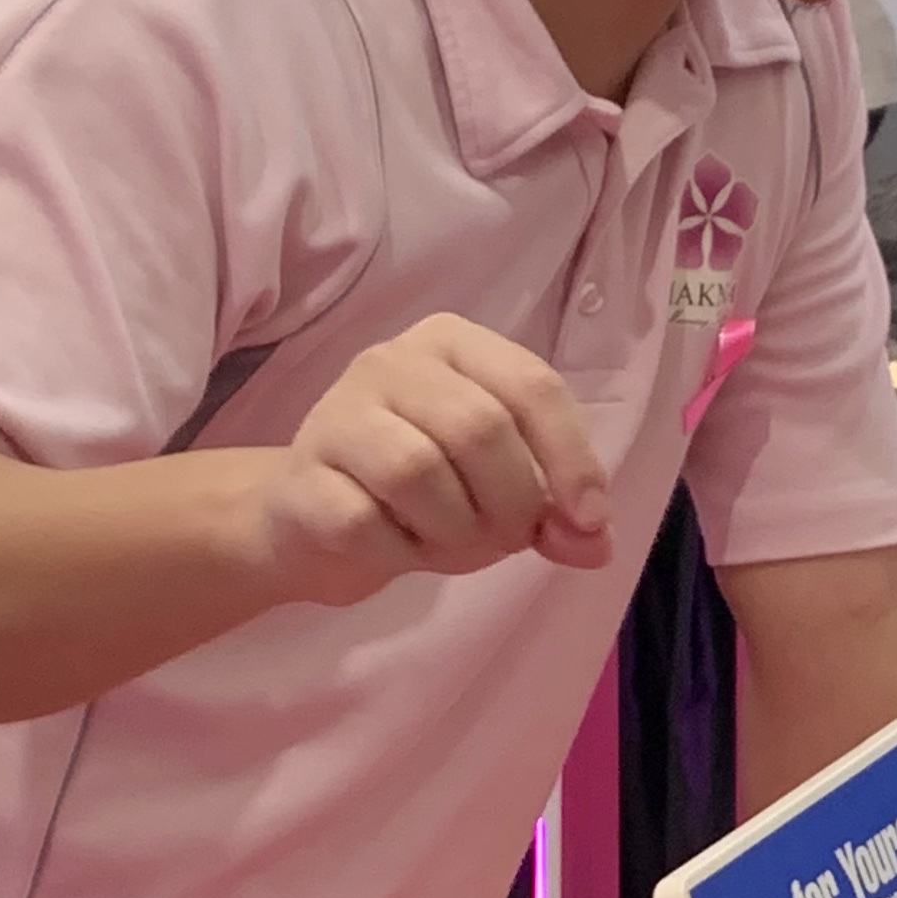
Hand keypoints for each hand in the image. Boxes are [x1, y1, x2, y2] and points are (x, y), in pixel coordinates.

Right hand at [259, 315, 611, 606]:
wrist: (315, 521)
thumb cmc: (424, 494)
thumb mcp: (502, 492)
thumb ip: (556, 511)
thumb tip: (595, 543)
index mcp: (452, 344)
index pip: (532, 386)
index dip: (572, 459)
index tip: (589, 522)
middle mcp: (391, 361)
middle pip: (479, 428)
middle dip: (510, 504)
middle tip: (505, 538)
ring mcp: (337, 413)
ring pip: (418, 471)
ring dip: (454, 531)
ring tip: (449, 543)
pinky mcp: (301, 475)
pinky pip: (364, 522)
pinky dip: (398, 553)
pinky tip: (397, 549)